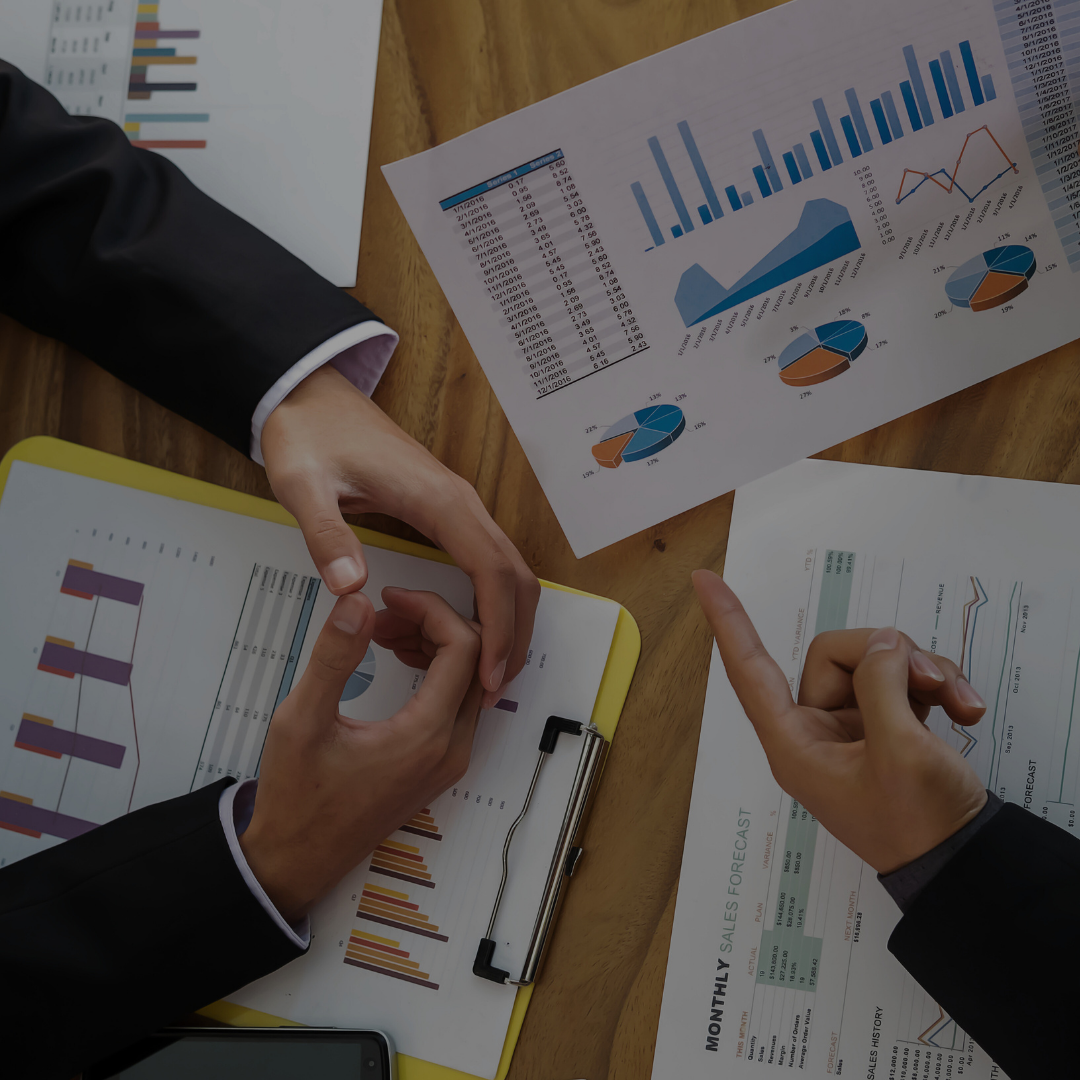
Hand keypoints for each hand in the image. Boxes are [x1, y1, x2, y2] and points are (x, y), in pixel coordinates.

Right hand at [239, 588, 481, 921]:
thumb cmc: (297, 799)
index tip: (390, 598)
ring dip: (435, 645)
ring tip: (382, 631)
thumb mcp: (300, 721)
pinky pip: (457, 701)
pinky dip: (435, 670)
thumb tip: (356, 602)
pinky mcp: (439, 763)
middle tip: (384, 612)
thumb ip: (333, 657)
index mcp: (426, 737)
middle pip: (476, 659)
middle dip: (434, 623)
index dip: (431, 609)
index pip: (464, 646)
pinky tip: (395, 658)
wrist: (297, 861)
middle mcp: (451, 749)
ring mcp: (450, 759)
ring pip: (469, 679)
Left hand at [261, 363, 538, 707]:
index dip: (498, 628)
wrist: (310, 396)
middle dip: (514, 634)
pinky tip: (467, 632)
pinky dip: (490, 602)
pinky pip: (487, 562)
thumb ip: (327, 536)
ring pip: (507, 570)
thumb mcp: (303, 486)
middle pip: (515, 575)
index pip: (491, 572)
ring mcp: (457, 506)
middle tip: (493, 688)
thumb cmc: (311, 435)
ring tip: (486, 671)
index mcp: (438, 501)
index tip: (489, 674)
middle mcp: (460, 503)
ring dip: (507, 620)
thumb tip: (353, 588)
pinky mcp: (447, 511)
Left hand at [693, 570, 989, 873]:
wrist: (964, 864)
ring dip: (922, 671)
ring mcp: (853, 726)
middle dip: (888, 655)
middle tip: (931, 681)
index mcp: (795, 744)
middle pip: (836, 654)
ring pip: (875, 661)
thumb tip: (883, 644)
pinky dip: (936, 685)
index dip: (729, 624)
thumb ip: (882, 686)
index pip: (750, 671)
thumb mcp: (901, 752)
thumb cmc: (920, 825)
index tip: (704, 581)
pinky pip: (902, 679)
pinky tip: (965, 710)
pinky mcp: (888, 724)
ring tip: (958, 701)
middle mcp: (816, 730)